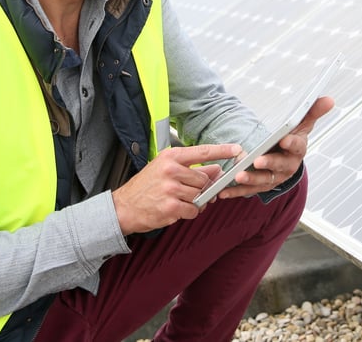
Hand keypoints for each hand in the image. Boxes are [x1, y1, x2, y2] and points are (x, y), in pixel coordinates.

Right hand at [112, 143, 240, 234]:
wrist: (124, 207)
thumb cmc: (147, 186)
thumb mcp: (167, 170)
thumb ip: (193, 168)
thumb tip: (216, 169)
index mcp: (171, 157)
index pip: (203, 151)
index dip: (222, 150)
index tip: (238, 149)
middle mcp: (171, 170)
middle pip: (204, 179)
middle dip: (202, 188)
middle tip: (189, 192)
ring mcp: (171, 188)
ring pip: (200, 196)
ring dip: (195, 202)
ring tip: (179, 200)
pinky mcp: (170, 206)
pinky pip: (193, 210)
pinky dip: (189, 212)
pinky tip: (176, 209)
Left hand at [220, 95, 334, 199]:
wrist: (285, 159)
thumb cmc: (292, 138)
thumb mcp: (302, 124)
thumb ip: (312, 111)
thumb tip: (329, 99)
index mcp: (297, 150)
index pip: (297, 146)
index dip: (292, 143)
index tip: (284, 139)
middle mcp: (287, 167)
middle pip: (279, 166)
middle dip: (269, 164)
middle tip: (258, 161)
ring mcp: (274, 178)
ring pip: (263, 181)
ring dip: (251, 179)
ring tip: (238, 175)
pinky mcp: (261, 187)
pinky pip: (248, 190)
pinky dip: (236, 191)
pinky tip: (224, 190)